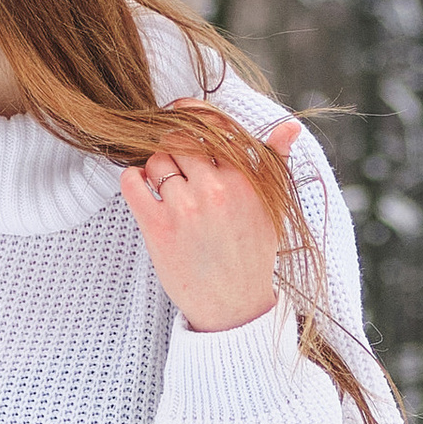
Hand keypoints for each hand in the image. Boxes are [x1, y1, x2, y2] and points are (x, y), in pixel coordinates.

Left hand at [119, 115, 300, 333]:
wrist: (234, 308)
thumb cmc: (252, 255)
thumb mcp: (271, 208)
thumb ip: (275, 162)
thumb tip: (290, 126)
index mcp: (244, 180)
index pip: (212, 128)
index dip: (193, 115)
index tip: (182, 115)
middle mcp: (215, 190)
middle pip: (179, 140)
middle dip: (173, 146)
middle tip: (174, 162)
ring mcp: (185, 209)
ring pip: (156, 160)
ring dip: (155, 167)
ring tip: (165, 187)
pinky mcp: (158, 228)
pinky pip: (132, 183)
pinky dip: (133, 180)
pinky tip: (143, 190)